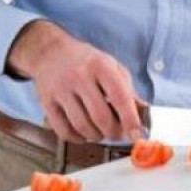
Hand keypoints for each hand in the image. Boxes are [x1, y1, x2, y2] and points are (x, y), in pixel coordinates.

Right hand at [6, 20, 146, 143]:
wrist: (51, 52)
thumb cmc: (87, 61)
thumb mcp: (112, 66)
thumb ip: (128, 90)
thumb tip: (144, 113)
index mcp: (101, 66)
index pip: (120, 97)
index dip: (130, 119)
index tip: (137, 134)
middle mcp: (80, 76)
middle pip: (100, 116)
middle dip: (113, 132)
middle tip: (118, 134)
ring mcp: (61, 89)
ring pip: (82, 125)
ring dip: (96, 136)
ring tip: (101, 133)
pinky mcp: (47, 101)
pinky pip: (63, 129)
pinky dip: (76, 138)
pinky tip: (83, 134)